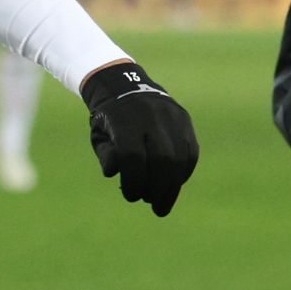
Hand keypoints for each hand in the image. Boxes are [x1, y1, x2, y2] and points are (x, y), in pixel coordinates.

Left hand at [80, 61, 196, 216]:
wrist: (127, 86)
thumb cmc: (110, 120)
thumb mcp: (99, 136)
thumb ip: (107, 156)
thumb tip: (116, 174)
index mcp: (125, 120)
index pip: (133, 157)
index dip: (134, 182)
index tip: (130, 195)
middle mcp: (151, 116)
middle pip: (161, 159)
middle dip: (157, 187)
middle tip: (151, 203)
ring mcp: (172, 116)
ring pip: (179, 157)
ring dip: (173, 186)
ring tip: (163, 202)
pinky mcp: (185, 120)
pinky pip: (191, 152)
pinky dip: (184, 173)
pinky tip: (174, 184)